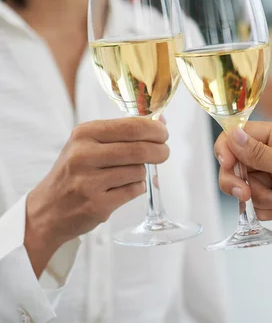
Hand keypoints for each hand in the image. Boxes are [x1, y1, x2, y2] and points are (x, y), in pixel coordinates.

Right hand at [25, 118, 169, 275]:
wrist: (47, 210)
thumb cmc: (74, 172)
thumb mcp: (88, 144)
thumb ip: (122, 132)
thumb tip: (160, 121)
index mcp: (84, 134)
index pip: (132, 126)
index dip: (155, 129)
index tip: (164, 133)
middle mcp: (84, 155)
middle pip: (140, 149)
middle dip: (160, 151)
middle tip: (164, 152)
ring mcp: (89, 182)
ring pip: (139, 171)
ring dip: (142, 173)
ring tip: (126, 175)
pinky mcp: (97, 204)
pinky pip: (134, 190)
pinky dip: (136, 188)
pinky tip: (121, 188)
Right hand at [215, 121, 271, 254]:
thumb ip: (259, 154)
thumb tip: (231, 134)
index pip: (240, 134)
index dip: (228, 149)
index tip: (228, 166)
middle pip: (237, 164)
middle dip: (238, 181)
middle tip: (246, 194)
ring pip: (246, 187)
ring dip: (261, 199)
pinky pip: (257, 205)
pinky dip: (268, 210)